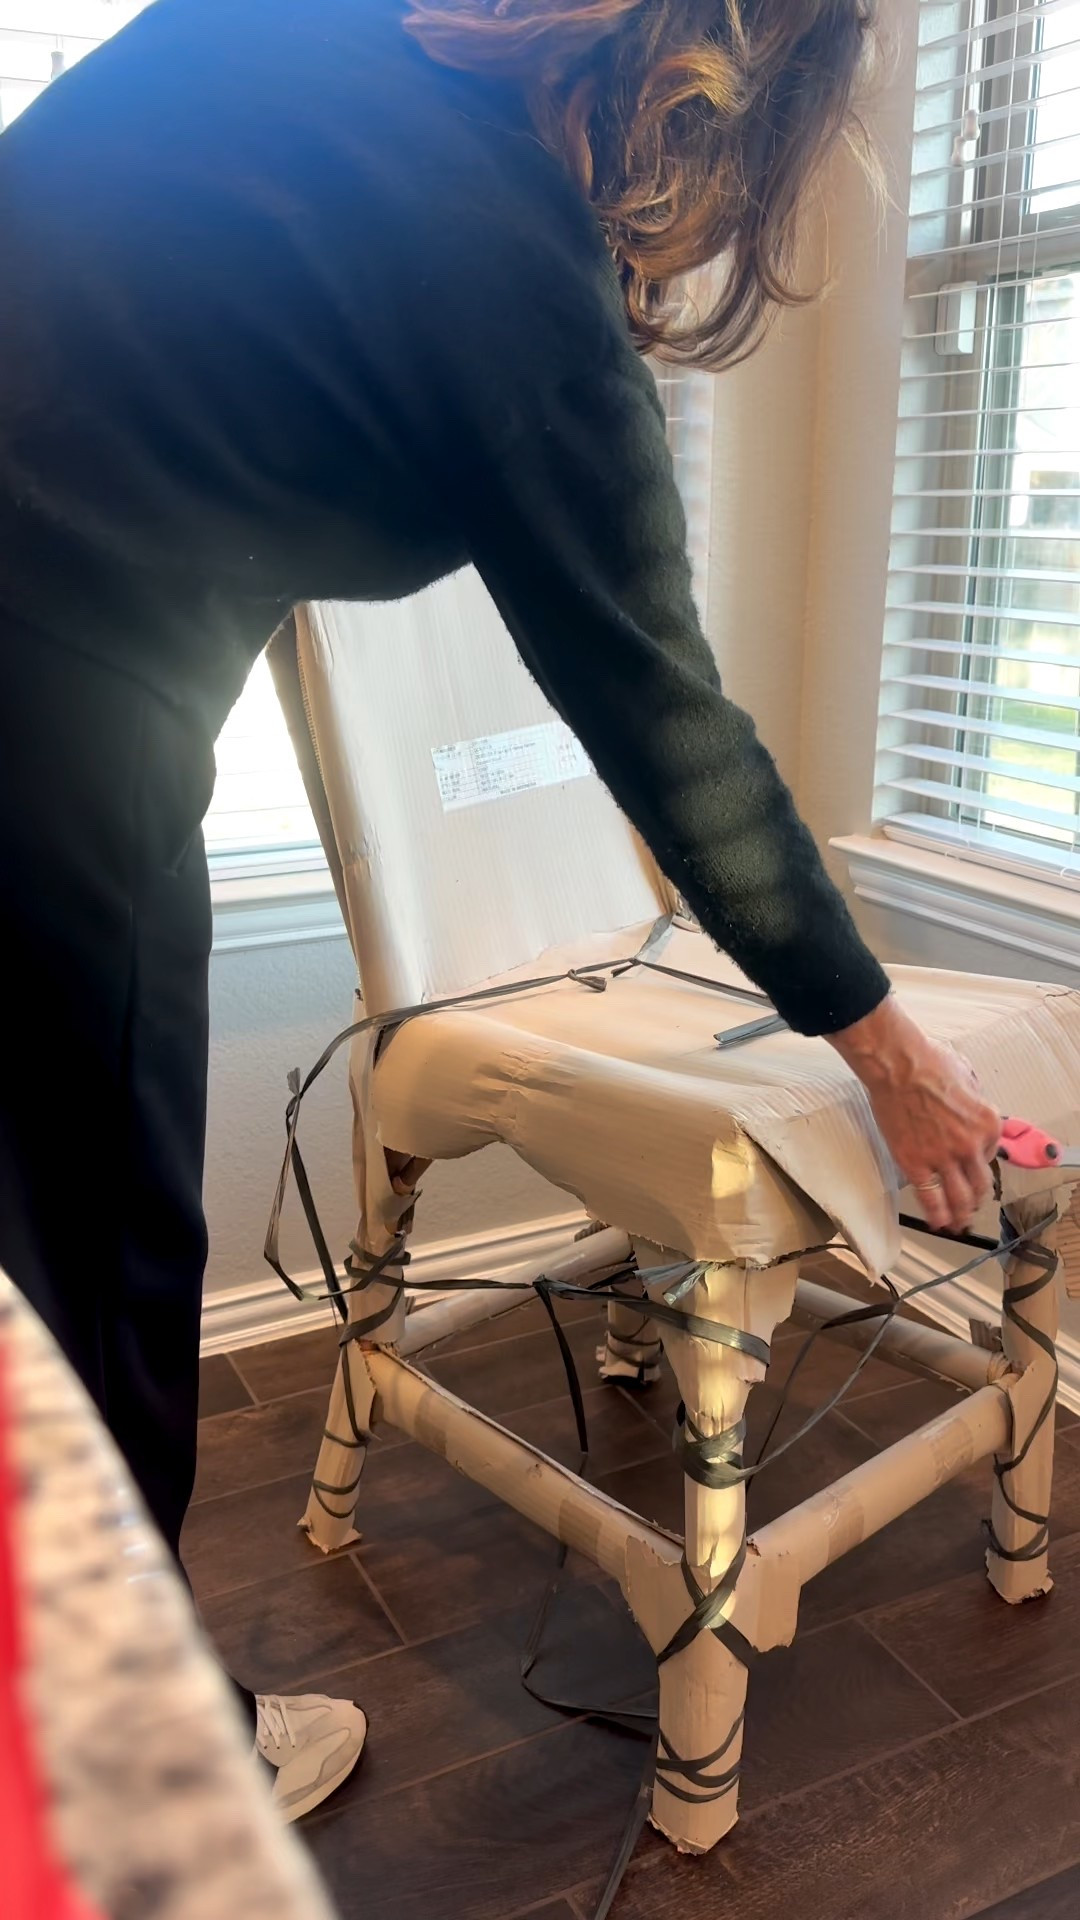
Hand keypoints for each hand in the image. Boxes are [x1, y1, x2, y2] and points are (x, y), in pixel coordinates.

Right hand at [827, 994, 1000, 1234]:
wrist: (899, 1067)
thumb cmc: (929, 1063)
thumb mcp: (968, 1076)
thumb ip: (974, 1098)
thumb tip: (970, 1104)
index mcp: (988, 1124)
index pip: (991, 1154)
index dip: (980, 1162)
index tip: (974, 1169)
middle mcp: (970, 1146)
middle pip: (980, 1184)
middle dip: (977, 1198)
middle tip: (972, 1205)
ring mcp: (943, 1158)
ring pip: (959, 1198)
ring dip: (961, 1215)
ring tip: (958, 1223)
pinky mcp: (916, 1165)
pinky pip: (930, 1198)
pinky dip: (936, 1214)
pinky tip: (938, 1223)